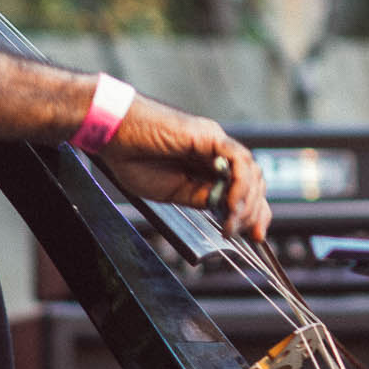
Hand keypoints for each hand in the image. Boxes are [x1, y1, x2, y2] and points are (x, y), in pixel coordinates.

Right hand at [96, 96, 270, 240]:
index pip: (244, 190)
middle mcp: (216, 153)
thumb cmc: (133, 158)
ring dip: (247, 202)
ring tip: (232, 222)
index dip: (254, 212)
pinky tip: (230, 203)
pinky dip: (240, 184)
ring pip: (250, 171)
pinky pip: (238, 159)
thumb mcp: (171, 193)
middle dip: (255, 211)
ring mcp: (215, 143)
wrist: (114, 134)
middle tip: (242, 232)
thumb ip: (199, 199)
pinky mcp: (210, 135)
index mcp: (206, 167)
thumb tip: (225, 213)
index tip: (255, 235)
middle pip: (253, 181)